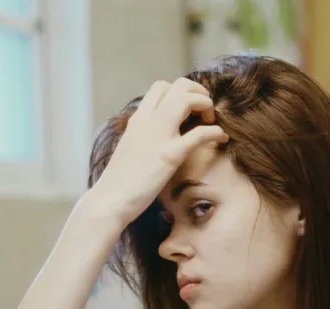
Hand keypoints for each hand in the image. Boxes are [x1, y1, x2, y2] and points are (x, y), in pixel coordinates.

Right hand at [84, 78, 228, 226]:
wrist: (109, 201)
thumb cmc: (119, 182)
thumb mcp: (130, 150)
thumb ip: (144, 138)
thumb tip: (156, 141)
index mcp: (138, 119)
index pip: (161, 87)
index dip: (181, 92)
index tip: (190, 110)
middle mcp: (147, 121)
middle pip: (178, 85)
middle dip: (198, 92)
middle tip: (205, 112)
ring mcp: (158, 136)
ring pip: (187, 99)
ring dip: (206, 104)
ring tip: (211, 120)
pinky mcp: (169, 156)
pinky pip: (200, 133)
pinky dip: (215, 131)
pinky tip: (221, 139)